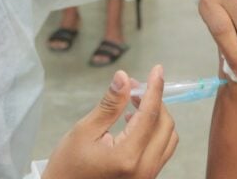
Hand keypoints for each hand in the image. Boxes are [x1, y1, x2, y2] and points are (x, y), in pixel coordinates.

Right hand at [43, 65, 177, 178]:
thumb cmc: (68, 165)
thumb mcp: (84, 131)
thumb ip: (109, 105)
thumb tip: (124, 77)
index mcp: (128, 156)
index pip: (150, 115)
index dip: (154, 89)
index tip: (157, 69)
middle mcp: (144, 169)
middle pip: (165, 126)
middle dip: (155, 102)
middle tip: (133, 88)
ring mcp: (148, 176)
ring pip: (168, 139)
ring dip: (157, 117)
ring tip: (133, 104)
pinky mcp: (146, 178)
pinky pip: (161, 150)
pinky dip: (154, 131)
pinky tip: (134, 122)